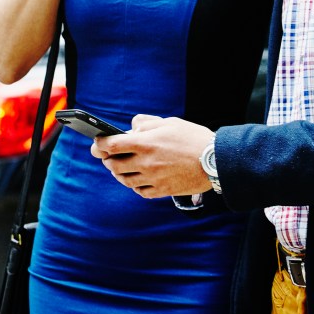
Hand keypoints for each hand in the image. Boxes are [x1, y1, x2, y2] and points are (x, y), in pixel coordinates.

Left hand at [90, 115, 213, 198]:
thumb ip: (146, 123)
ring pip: (124, 180)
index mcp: (145, 143)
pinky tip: (137, 180)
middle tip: (107, 155)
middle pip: (113, 164)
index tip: (97, 143)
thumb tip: (132, 127)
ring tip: (119, 167)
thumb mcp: (169, 122)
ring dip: (118, 173)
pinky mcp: (162, 191)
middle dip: (106, 159)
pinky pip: (140, 191)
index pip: (112, 145)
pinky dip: (134, 186)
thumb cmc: (193, 138)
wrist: (216, 161)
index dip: (100, 144)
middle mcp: (146, 162)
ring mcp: (153, 178)